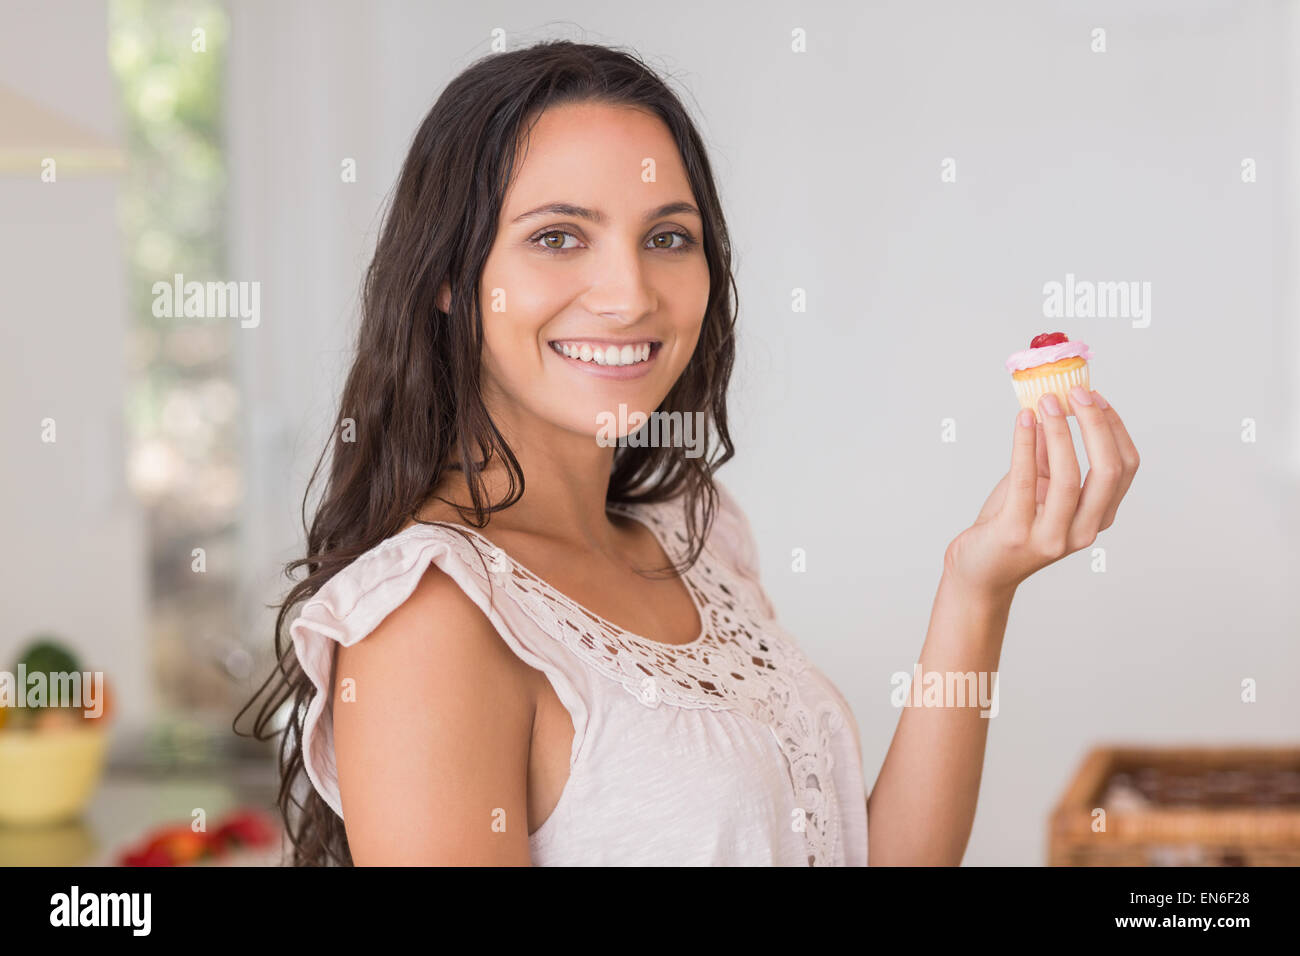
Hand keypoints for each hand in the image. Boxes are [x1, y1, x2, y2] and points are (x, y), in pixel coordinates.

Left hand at [943, 387, 1139, 600]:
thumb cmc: (1010, 526)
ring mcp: (1051, 536)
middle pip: (1108, 470)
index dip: (1114, 428)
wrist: (980, 571)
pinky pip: (1025, 479)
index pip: (1125, 467)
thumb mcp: (1039, 486)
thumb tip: (1057, 405)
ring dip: (1061, 431)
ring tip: (1047, 401)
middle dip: (1096, 425)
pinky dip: (1025, 443)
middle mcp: (1083, 531)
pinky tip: (1023, 420)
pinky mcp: (1017, 533)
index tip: (1096, 396)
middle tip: (1077, 392)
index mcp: (1098, 517)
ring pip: (1070, 476)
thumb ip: (1051, 453)